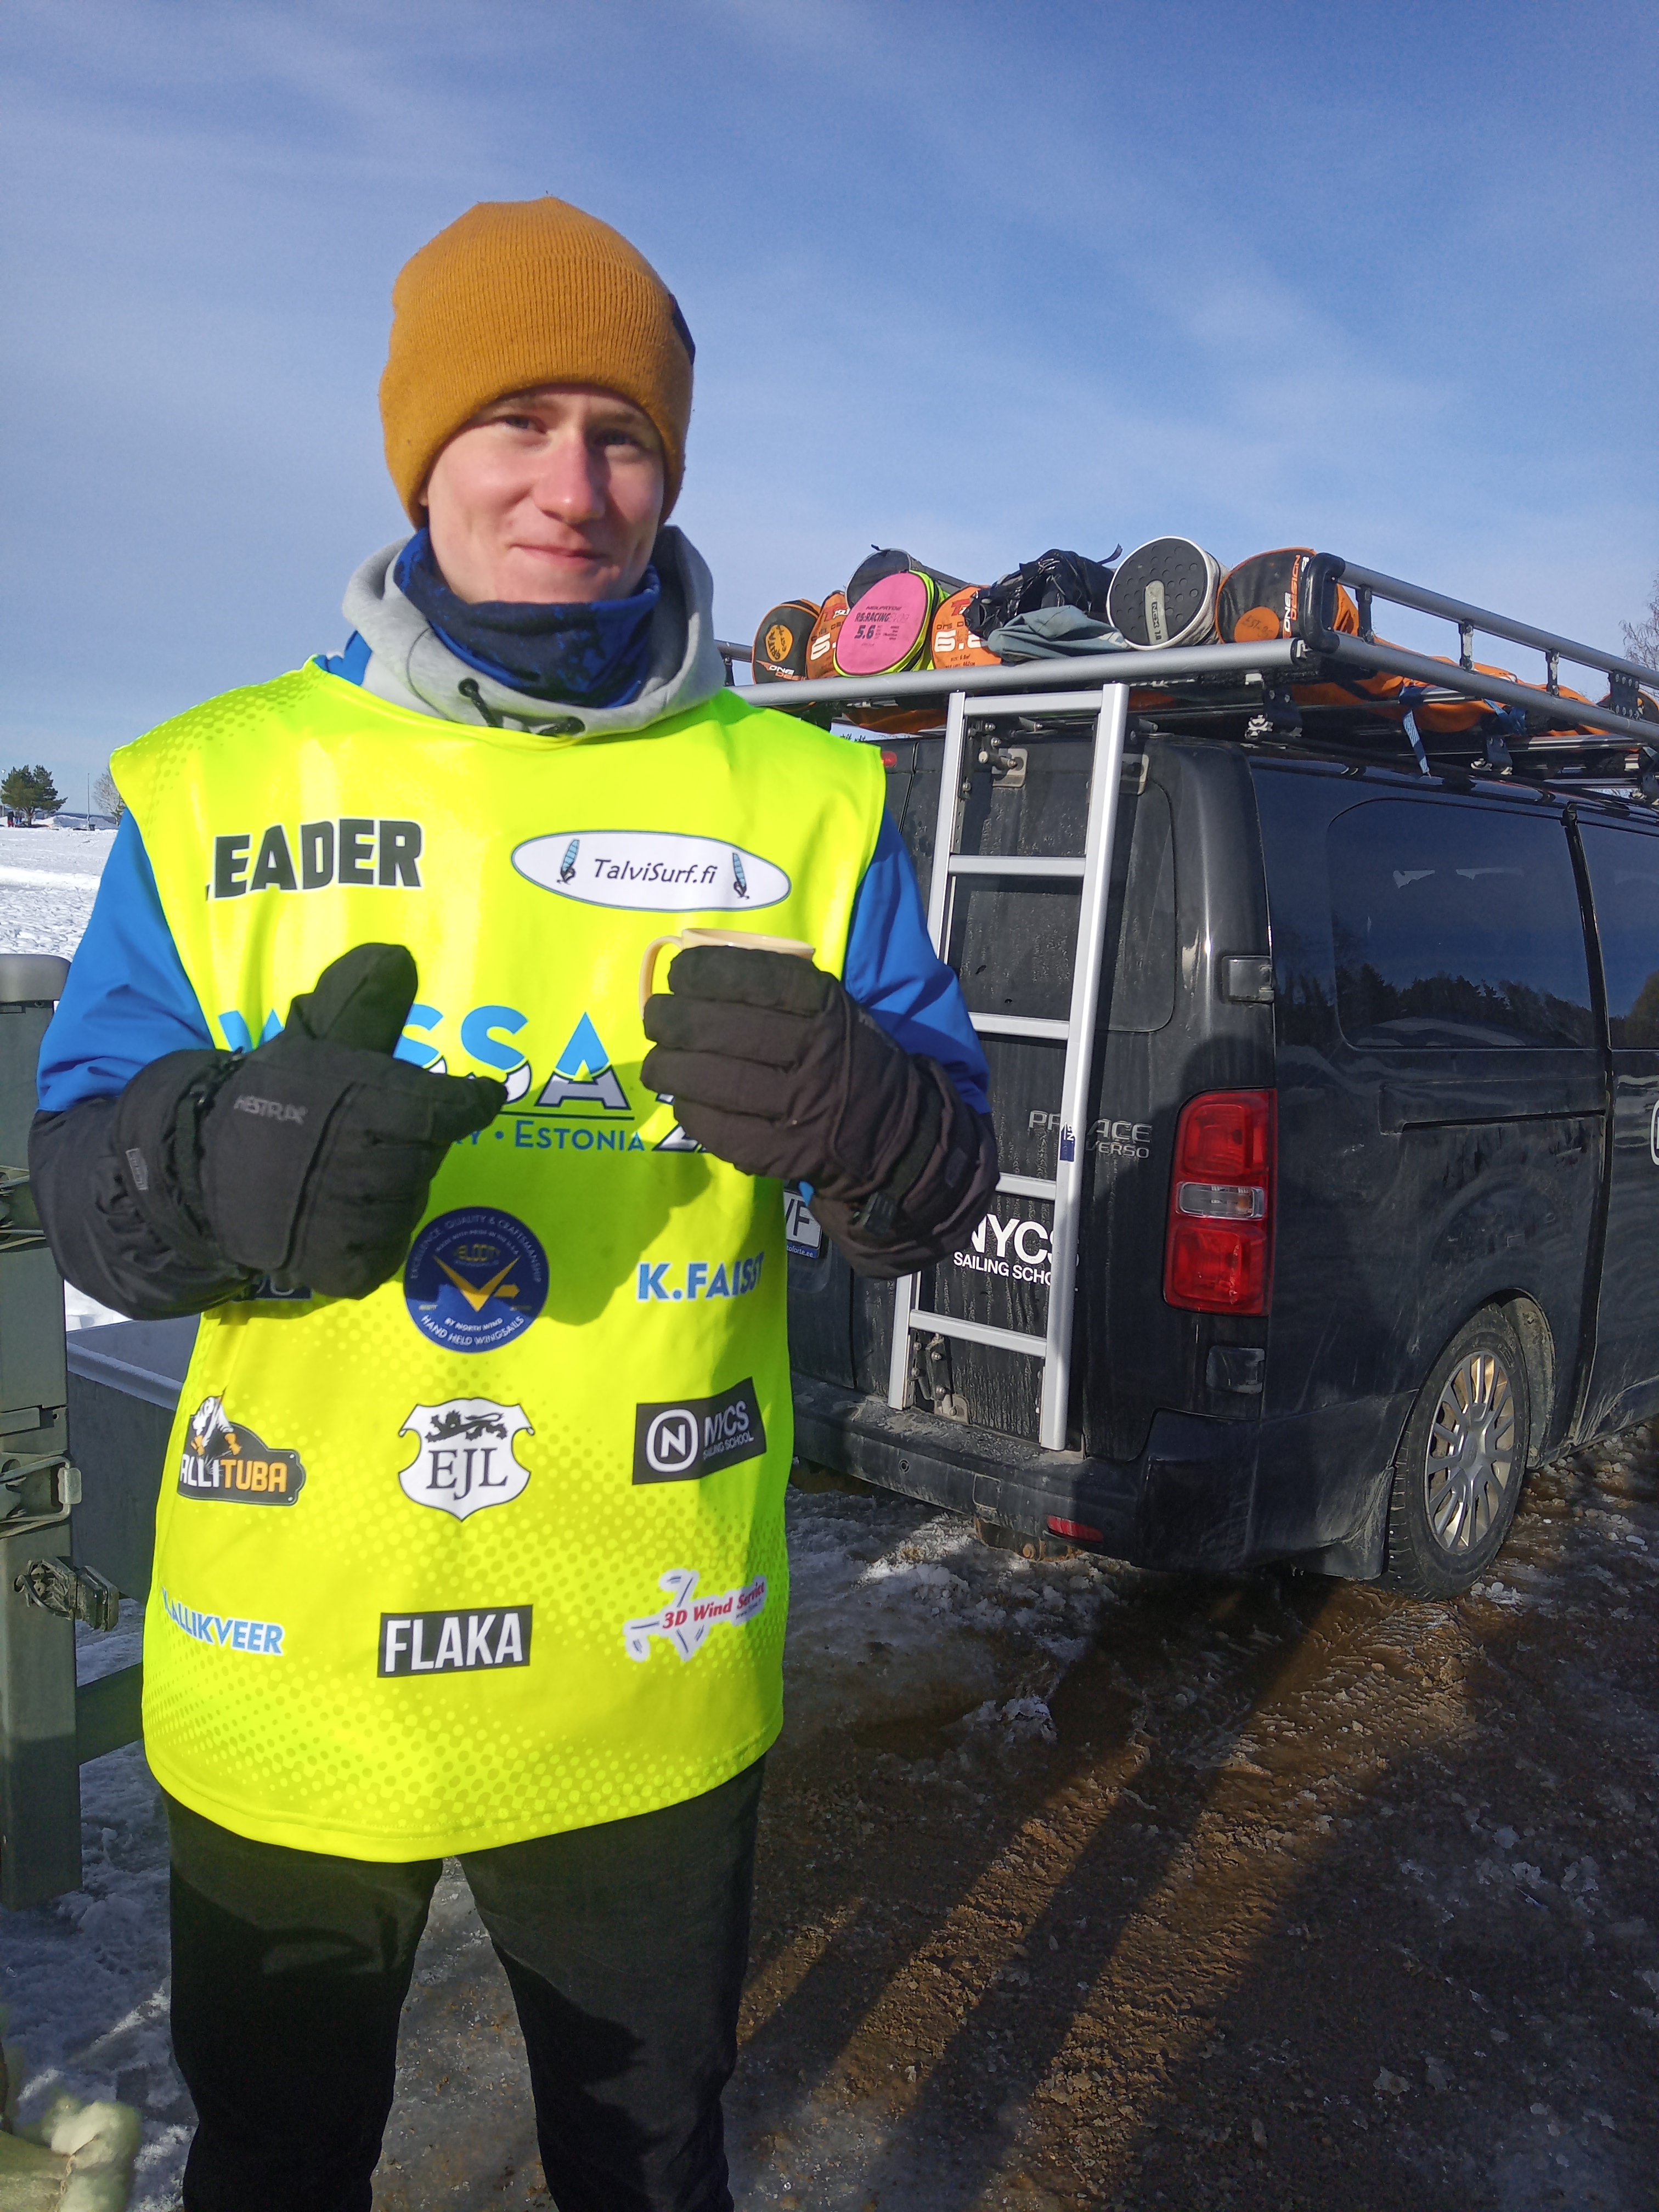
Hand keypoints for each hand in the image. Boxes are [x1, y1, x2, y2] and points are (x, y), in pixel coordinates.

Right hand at [116, 945, 504, 1298]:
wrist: (201, 1171)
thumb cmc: (271, 1102)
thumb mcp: (314, 1043)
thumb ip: (362, 1004)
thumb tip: (399, 957)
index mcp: (369, 1105)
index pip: (452, 1109)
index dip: (469, 1102)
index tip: (482, 1097)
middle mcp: (369, 1166)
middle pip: (428, 1157)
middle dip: (411, 1144)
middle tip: (376, 1136)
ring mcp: (358, 1223)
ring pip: (409, 1203)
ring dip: (392, 1189)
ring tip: (350, 1174)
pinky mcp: (347, 1268)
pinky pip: (385, 1251)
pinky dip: (373, 1235)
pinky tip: (344, 1214)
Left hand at [639, 945, 923, 1200]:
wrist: (896, 1135)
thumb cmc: (849, 1060)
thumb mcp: (835, 1011)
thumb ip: (781, 990)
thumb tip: (701, 971)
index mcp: (828, 1008)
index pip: (756, 978)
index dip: (705, 972)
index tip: (679, 974)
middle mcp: (816, 1053)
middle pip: (724, 1029)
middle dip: (673, 1020)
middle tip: (655, 1018)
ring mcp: (801, 1107)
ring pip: (717, 1081)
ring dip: (670, 1069)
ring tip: (656, 1064)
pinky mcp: (786, 1152)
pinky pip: (723, 1130)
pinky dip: (692, 1113)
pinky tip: (683, 1101)